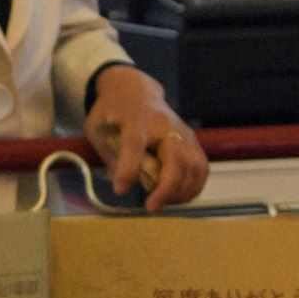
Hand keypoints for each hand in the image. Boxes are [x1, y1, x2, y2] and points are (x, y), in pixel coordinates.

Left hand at [86, 71, 211, 206]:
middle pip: (176, 158)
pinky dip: (193, 187)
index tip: (120, 190)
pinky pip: (201, 169)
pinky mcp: (193, 141)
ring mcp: (183, 132)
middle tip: (151, 206)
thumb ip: (111, 156)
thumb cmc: (113, 112)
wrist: (136, 91)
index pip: (135, 144)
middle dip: (167, 187)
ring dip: (181, 191)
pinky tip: (177, 197)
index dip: (129, 169)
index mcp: (135, 120)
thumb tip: (125, 185)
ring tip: (163, 202)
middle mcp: (164, 124)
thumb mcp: (97, 129)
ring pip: (194, 166)